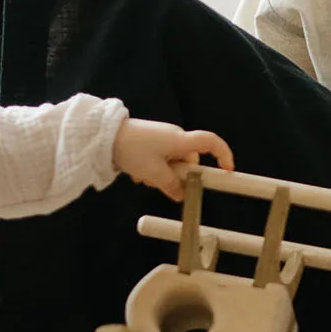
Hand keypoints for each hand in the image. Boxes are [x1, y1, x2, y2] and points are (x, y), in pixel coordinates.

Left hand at [112, 118, 233, 200]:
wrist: (104, 136)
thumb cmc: (132, 150)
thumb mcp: (154, 174)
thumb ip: (171, 186)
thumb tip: (181, 195)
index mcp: (181, 140)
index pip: (211, 143)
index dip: (223, 155)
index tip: (227, 171)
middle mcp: (175, 136)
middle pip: (189, 161)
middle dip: (178, 176)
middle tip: (160, 183)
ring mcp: (162, 138)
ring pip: (172, 163)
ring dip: (161, 175)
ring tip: (143, 177)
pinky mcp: (151, 141)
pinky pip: (160, 159)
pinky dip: (152, 169)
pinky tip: (137, 173)